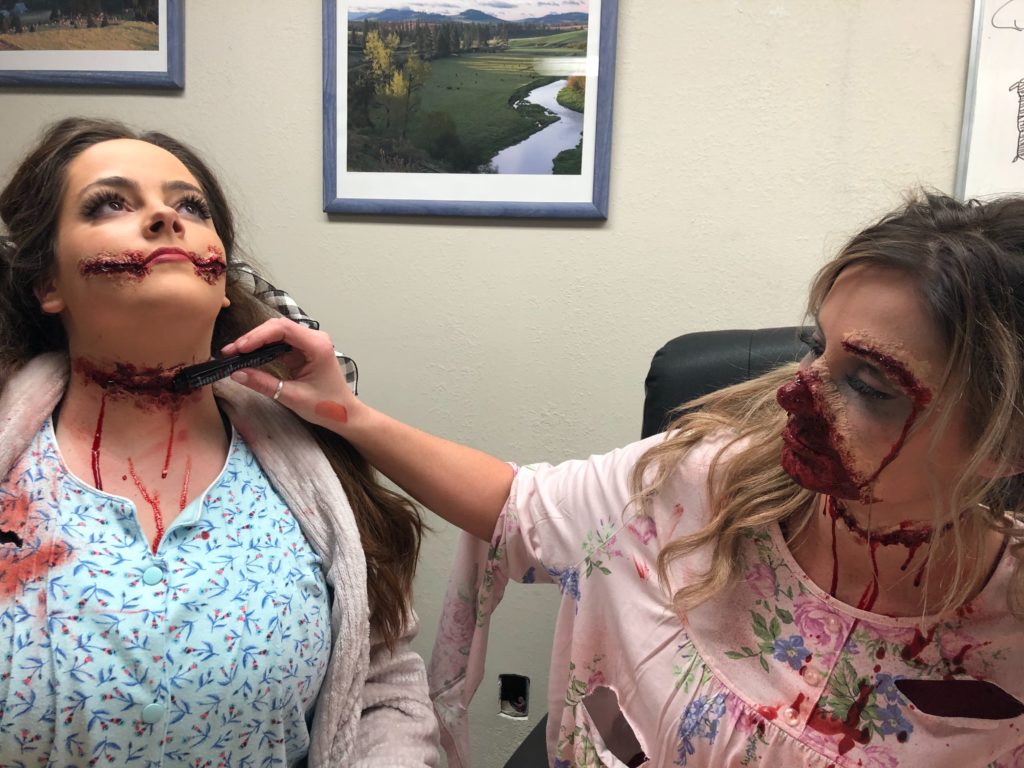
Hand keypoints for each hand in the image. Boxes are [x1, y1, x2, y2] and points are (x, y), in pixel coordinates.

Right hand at [221, 318, 355, 430]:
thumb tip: (236, 374)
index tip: (239, 348)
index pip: (283, 329)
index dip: (258, 336)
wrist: (344, 414)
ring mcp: (308, 343)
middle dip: (252, 338)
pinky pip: (279, 343)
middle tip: (230, 351)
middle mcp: (314, 339)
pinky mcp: (302, 350)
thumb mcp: (292, 396)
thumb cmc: (326, 406)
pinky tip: (248, 356)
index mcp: (318, 346)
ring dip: (255, 342)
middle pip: (278, 327)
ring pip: (276, 333)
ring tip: (234, 353)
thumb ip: (263, 383)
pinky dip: (263, 348)